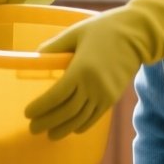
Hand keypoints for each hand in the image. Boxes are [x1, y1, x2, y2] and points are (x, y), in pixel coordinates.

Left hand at [25, 0, 163, 139]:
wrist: (136, 35)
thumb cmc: (103, 29)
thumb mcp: (76, 32)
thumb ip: (55, 46)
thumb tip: (35, 57)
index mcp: (81, 69)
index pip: (56, 95)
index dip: (41, 107)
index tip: (27, 113)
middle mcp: (93, 86)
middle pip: (66, 111)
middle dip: (47, 122)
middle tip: (33, 128)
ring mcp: (105, 94)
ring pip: (80, 119)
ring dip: (63, 129)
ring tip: (49, 134)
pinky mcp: (113, 98)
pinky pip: (95, 117)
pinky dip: (81, 126)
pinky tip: (71, 129)